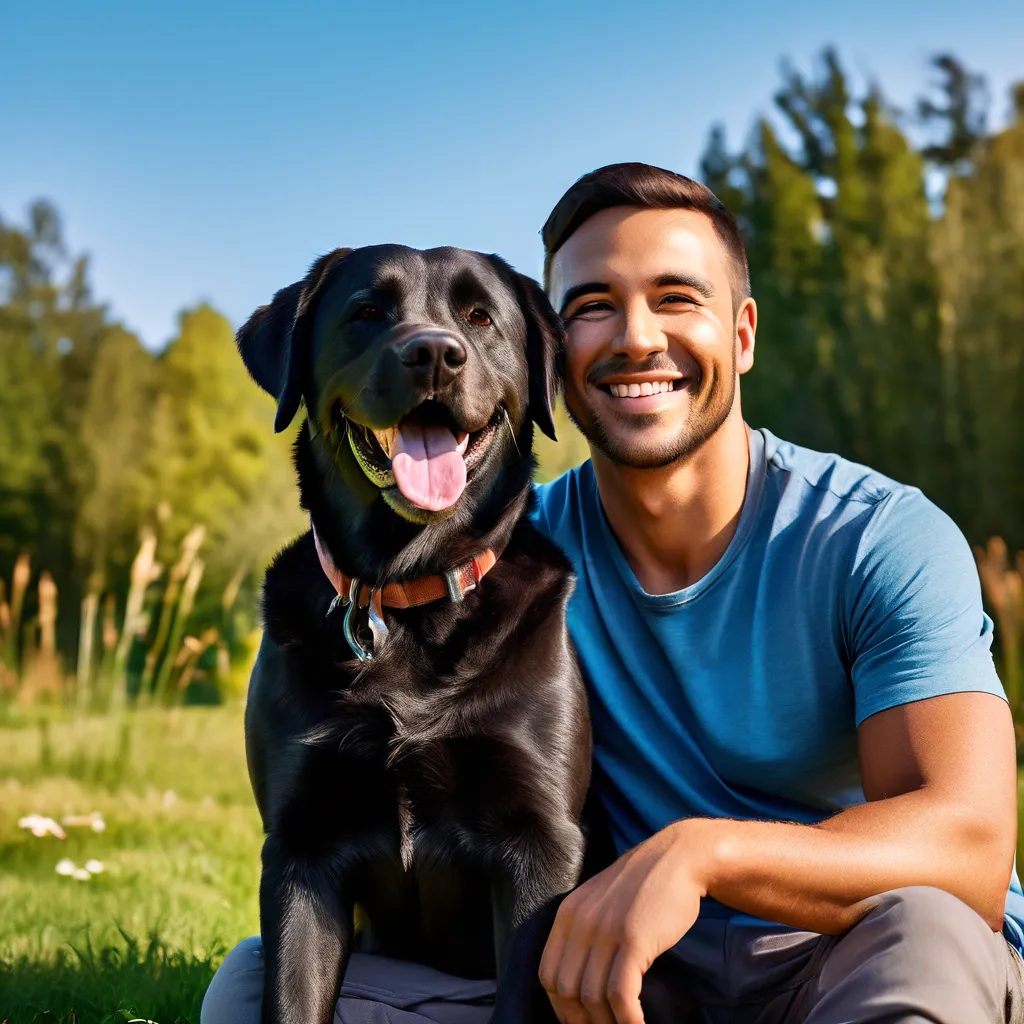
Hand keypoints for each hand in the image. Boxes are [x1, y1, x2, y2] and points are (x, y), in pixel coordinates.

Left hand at [538, 821, 704, 1023]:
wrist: (678, 858)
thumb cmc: (644, 885)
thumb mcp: (601, 901)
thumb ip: (586, 930)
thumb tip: (580, 979)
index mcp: (568, 914)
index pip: (548, 974)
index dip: (560, 1006)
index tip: (579, 1020)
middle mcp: (581, 922)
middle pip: (566, 990)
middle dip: (582, 1020)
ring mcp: (606, 929)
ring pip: (592, 997)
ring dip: (607, 1023)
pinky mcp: (634, 939)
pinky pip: (621, 994)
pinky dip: (628, 1020)